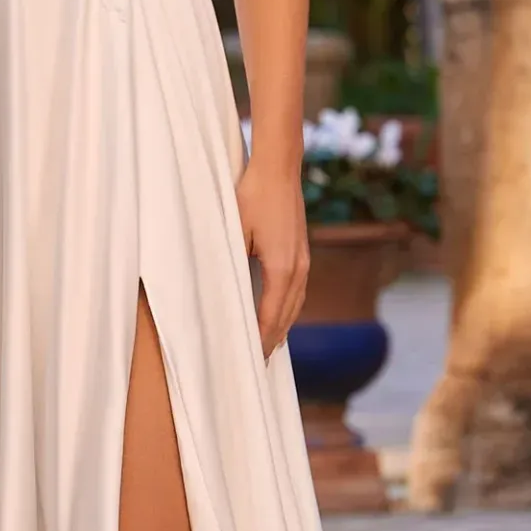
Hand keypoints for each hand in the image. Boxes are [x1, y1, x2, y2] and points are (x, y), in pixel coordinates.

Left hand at [236, 157, 307, 357]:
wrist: (279, 168)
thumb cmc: (252, 196)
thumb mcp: (235, 233)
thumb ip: (234, 265)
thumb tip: (227, 294)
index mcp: (282, 270)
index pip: (271, 317)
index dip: (262, 340)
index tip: (253, 359)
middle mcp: (299, 269)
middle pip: (287, 316)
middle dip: (273, 340)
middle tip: (259, 363)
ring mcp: (304, 259)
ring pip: (296, 303)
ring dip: (284, 325)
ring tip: (270, 345)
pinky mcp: (303, 250)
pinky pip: (298, 289)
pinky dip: (289, 307)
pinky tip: (280, 311)